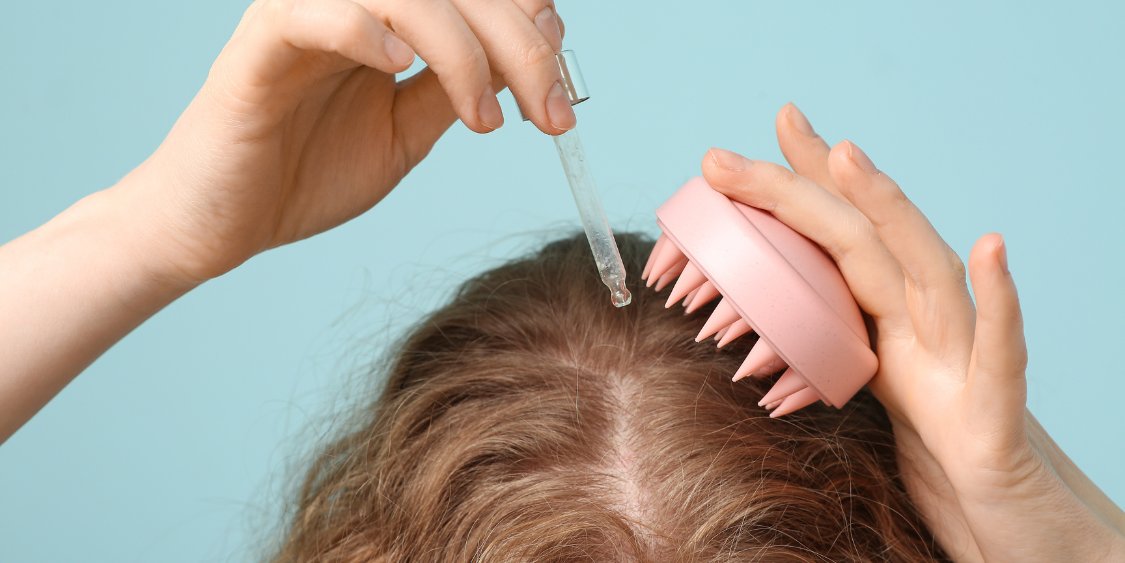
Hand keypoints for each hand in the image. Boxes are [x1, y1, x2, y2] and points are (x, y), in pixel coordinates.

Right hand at [116, 0, 573, 284]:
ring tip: (482, 119)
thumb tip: (530, 60)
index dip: (528, 16)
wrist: (224, 225)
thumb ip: (458, 90)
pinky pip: (316, 12)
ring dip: (462, 49)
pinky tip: (403, 71)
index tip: (561, 78)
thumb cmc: (308, 173)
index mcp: (388, 16)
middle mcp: (351, 4)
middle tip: (550, 112)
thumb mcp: (408, 132)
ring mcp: (304, 15)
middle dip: (520, 42)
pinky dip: (369, 31)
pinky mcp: (260, 47)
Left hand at [701, 104, 1124, 561]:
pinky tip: (991, 250)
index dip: (809, 179)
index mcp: (893, 318)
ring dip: (891, 212)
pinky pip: (1000, 354)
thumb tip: (766, 330)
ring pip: (931, 272)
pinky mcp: (994, 414)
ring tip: (847, 156)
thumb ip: (838, 349)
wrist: (1008, 520)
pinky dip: (999, 303)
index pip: (846, 235)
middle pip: (868, 240)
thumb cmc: (945, 454)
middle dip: (808, 183)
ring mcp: (963, 361)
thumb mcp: (876, 390)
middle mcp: (930, 324)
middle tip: (740, 144)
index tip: (775, 119)